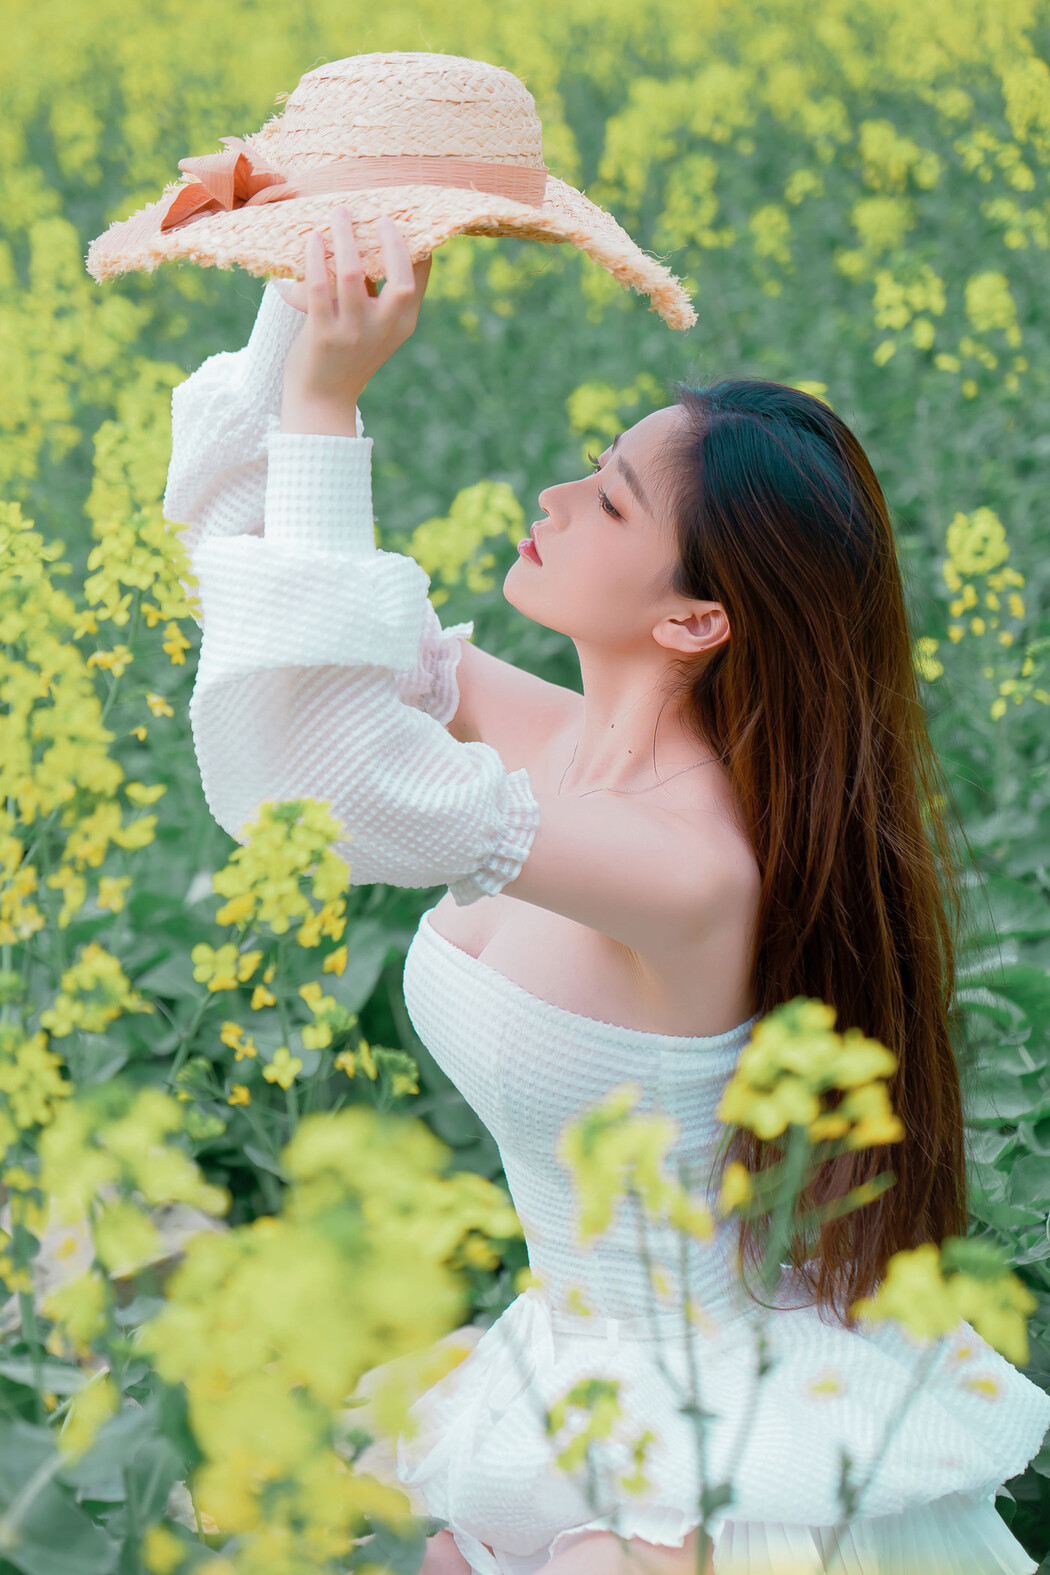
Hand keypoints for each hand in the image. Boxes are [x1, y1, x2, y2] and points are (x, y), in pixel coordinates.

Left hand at [278, 207, 430, 434]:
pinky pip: (319, 288)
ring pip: (354, 275)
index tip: (403, 219)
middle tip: (379, 216)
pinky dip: (315, 258)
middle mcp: (385, 329)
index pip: (418, 279)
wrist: (322, 402)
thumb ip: (378, 296)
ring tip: (338, 214)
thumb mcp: (375, 329)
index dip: (416, 246)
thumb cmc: (347, 357)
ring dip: (345, 238)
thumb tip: (368, 244)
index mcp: (403, 325)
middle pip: (400, 279)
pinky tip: (313, 239)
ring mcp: (354, 333)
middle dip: (391, 242)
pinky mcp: (323, 335)